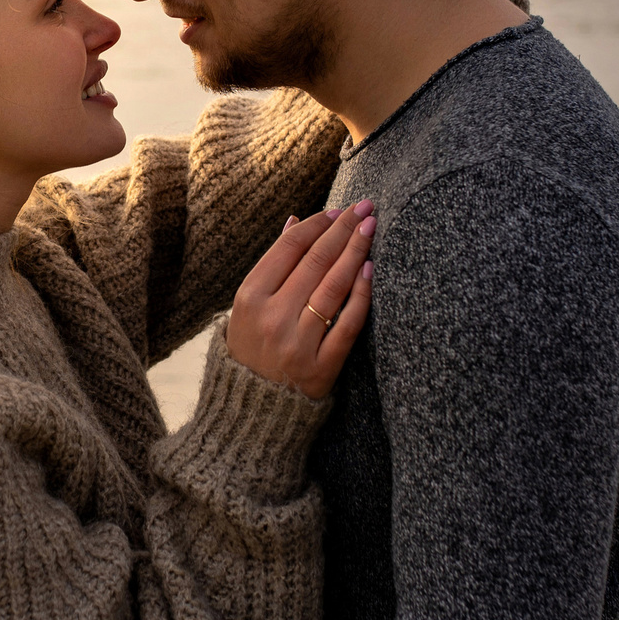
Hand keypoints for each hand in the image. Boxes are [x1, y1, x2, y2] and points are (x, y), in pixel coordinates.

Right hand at [224, 203, 374, 399]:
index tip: (338, 210)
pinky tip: (370, 270)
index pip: (289, 248)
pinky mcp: (321, 367)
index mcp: (249, 298)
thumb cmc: (251, 350)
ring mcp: (297, 343)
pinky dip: (361, 295)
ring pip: (334, 286)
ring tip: (371, 228)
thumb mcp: (248, 307)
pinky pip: (348, 323)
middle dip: (343, 229)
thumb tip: (296, 220)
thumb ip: (272, 266)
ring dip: (356, 252)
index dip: (317, 224)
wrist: (250, 411)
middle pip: (315, 261)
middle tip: (365, 208)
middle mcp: (272, 317)